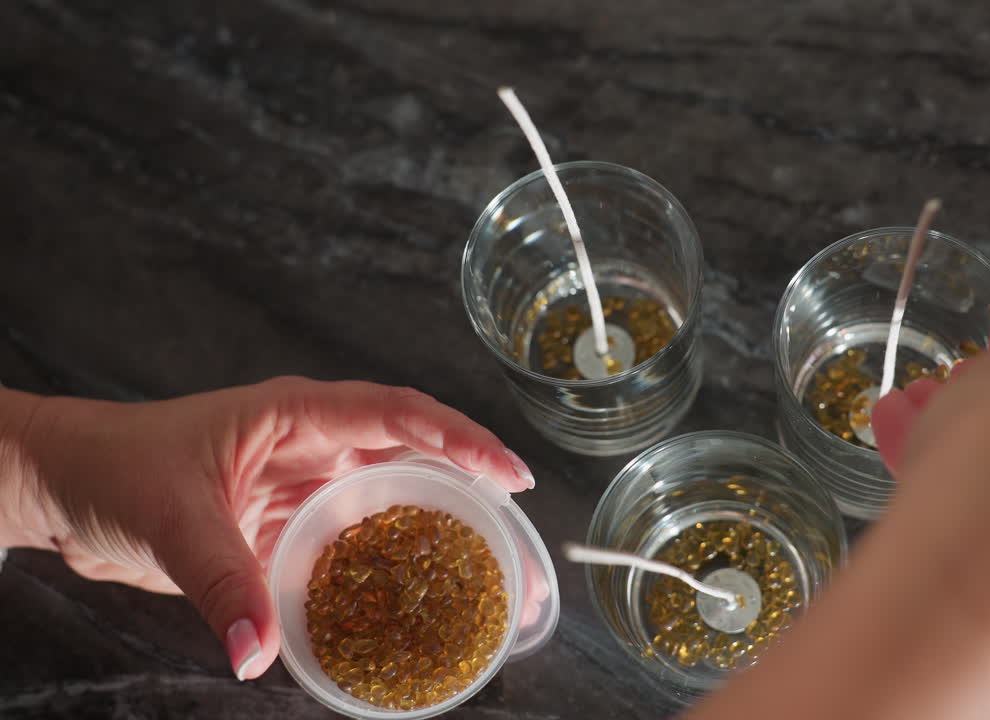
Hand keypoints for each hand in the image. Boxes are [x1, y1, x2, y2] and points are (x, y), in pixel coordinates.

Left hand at [7, 377, 537, 681]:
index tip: (510, 476)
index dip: (461, 440)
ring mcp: (315, 485)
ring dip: (451, 538)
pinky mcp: (302, 527)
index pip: (398, 414)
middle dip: (480, 499)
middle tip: (524, 553)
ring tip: (498, 587)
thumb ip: (219, 579)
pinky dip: (401, 570)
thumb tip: (257, 652)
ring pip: (403, 502)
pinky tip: (426, 606)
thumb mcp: (169, 516)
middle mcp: (320, 444)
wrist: (68, 488)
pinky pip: (366, 544)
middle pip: (422, 460)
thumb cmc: (115, 468)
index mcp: (300, 414)